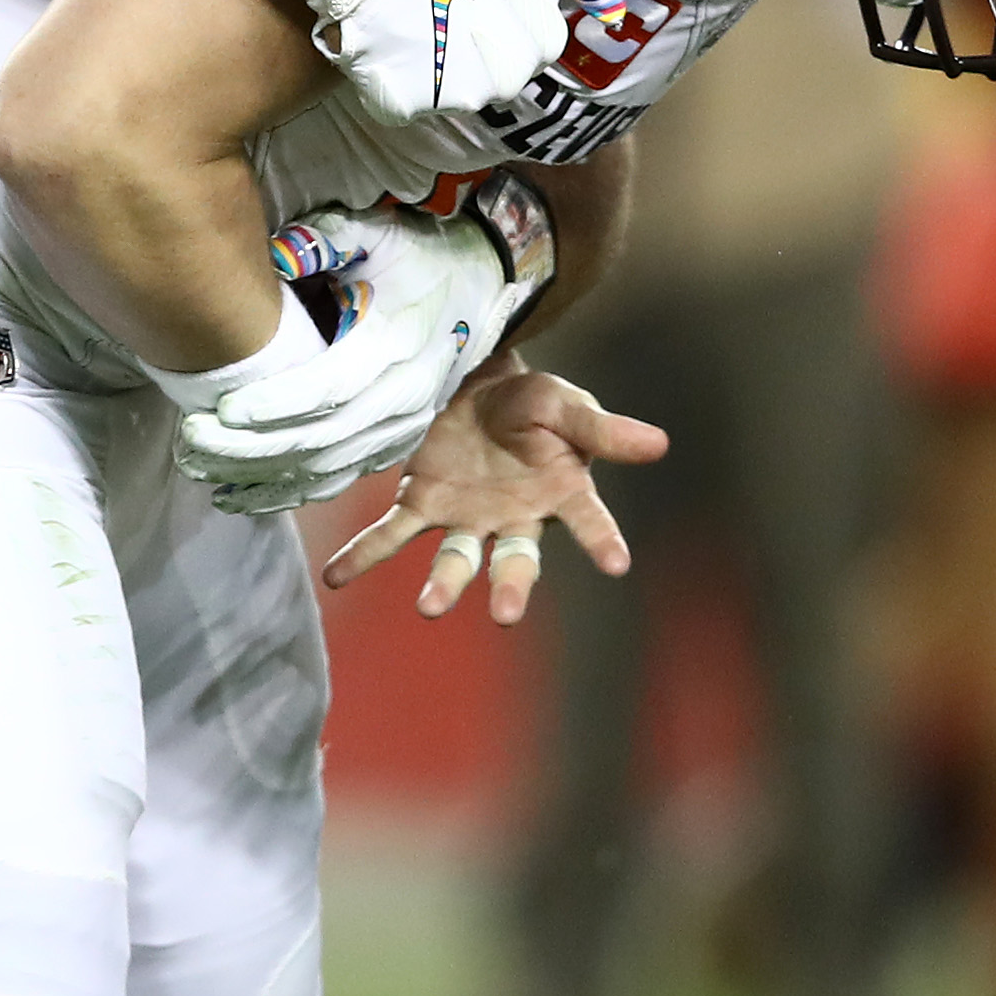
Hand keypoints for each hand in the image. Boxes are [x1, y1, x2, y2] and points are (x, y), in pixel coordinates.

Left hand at [170, 204, 541, 513]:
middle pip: (321, 438)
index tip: (221, 410)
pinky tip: (238, 495)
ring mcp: (402, 428)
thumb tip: (273, 255)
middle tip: (191, 442)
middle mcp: (404, 397)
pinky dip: (287, 493)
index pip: (330, 388)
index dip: (276, 404)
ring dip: (260, 476)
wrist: (481, 289)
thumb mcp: (377, 232)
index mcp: (396, 345)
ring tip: (198, 466)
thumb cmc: (419, 257)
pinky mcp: (394, 445)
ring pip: (325, 469)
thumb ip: (326, 239)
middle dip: (251, 448)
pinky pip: (338, 480)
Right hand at [303, 0, 619, 120]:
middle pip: (490, 69)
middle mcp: (504, 82)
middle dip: (469, 40)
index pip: (530, 40)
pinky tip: (385, 33)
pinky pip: (400, 100)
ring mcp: (450, 97)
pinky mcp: (399, 104)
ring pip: (447, 88)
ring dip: (431, 60)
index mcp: (542, 42)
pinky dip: (392, 75)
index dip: (500, 8)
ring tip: (409, 9)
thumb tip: (615, 9)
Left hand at [320, 368, 668, 624]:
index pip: (587, 522)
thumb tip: (659, 443)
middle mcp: (512, 519)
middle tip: (506, 615)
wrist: (475, 380)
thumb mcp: (565, 404)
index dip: (602, 541)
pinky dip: (364, 555)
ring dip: (443, 583)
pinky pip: (391, 535)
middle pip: (515, 560)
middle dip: (512, 587)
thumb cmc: (530, 403)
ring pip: (455, 557)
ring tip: (429, 607)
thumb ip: (602, 429)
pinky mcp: (421, 503)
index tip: (617, 564)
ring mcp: (464, 517)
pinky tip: (336, 576)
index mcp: (557, 494)